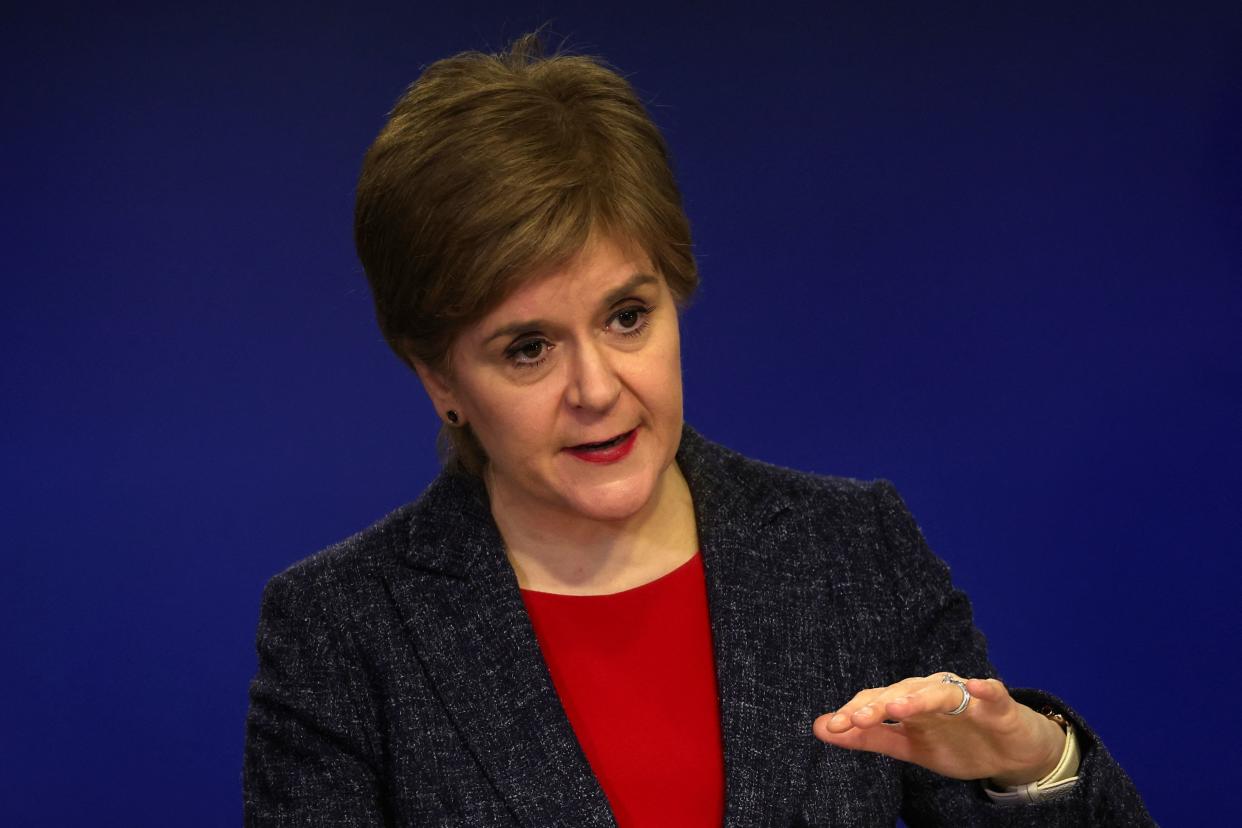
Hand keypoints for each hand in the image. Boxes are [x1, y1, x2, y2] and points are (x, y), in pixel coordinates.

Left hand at [812, 673, 1065, 784]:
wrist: (1010, 754)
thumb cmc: (956, 743)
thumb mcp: (908, 747)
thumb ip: (867, 737)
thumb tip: (820, 727)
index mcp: (910, 701)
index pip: (877, 701)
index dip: (855, 713)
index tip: (831, 726)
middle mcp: (933, 692)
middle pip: (903, 692)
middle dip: (878, 705)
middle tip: (855, 718)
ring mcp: (966, 697)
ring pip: (939, 692)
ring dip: (919, 698)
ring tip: (898, 707)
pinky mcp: (999, 705)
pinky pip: (992, 693)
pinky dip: (984, 688)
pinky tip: (976, 686)